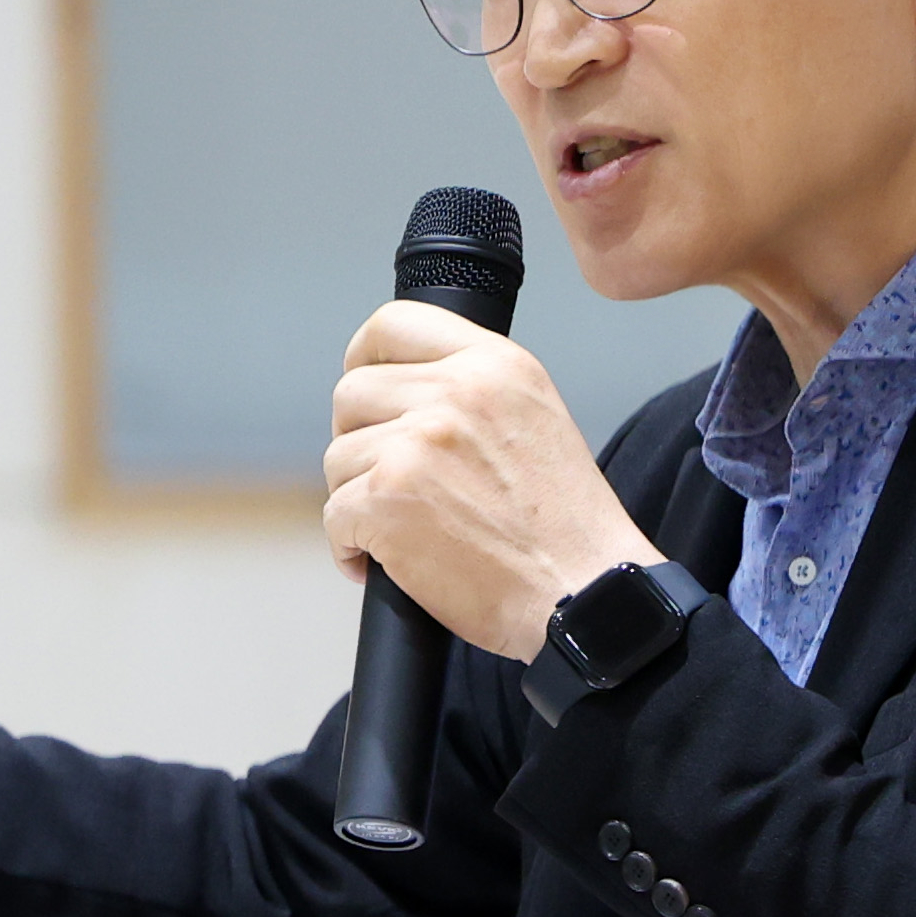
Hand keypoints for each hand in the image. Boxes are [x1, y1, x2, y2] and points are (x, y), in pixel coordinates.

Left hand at [325, 305, 661, 655]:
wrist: (582, 591)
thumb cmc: (560, 525)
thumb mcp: (532, 418)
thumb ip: (470, 392)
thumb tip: (397, 390)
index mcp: (494, 364)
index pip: (394, 324)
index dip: (362, 358)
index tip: (365, 397)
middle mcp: (455, 392)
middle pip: (351, 394)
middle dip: (358, 442)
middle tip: (387, 482)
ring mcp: (416, 443)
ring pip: (337, 458)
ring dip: (356, 499)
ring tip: (405, 529)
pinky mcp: (386, 497)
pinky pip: (333, 515)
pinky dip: (349, 546)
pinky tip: (387, 562)